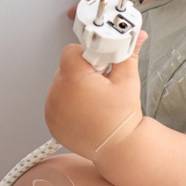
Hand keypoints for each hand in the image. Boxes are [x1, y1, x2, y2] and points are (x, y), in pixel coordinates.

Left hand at [44, 32, 146, 164]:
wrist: (118, 149)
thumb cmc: (122, 119)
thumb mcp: (128, 81)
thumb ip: (128, 53)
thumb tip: (135, 36)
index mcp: (74, 79)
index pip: (72, 51)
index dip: (88, 54)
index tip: (99, 63)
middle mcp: (57, 93)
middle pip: (66, 67)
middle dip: (83, 71)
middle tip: (101, 83)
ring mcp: (51, 108)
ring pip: (60, 84)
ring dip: (74, 87)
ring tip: (94, 100)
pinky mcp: (50, 120)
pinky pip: (56, 101)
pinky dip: (67, 103)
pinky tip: (85, 110)